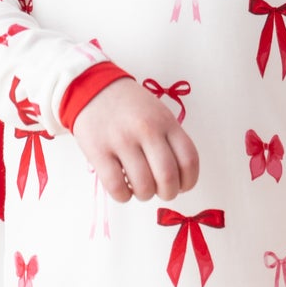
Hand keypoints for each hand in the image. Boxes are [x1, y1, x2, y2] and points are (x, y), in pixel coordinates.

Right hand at [71, 77, 199, 203]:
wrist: (95, 89)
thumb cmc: (131, 107)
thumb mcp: (159, 114)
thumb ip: (170, 140)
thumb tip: (179, 177)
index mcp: (166, 122)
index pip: (189, 159)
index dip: (190, 180)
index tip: (184, 186)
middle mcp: (147, 131)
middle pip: (168, 177)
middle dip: (169, 193)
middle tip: (163, 192)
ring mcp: (122, 141)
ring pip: (143, 186)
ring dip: (145, 195)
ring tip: (141, 188)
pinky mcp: (99, 152)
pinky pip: (116, 187)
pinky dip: (124, 196)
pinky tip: (124, 189)